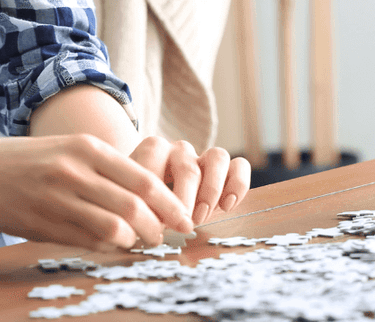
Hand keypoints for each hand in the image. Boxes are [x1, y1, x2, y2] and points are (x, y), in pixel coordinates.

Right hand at [0, 134, 193, 250]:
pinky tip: (111, 245)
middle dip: (157, 229)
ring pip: (113, 229)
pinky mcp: (43, 223)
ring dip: (133, 241)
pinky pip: (87, 242)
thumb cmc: (34, 158)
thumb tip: (152, 197)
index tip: (185, 220)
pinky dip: (107, 248)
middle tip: (164, 237)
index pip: (144, 181)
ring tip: (139, 243)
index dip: (171, 205)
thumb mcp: (73, 148)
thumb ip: (109, 169)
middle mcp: (75, 171)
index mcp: (88, 148)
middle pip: (134, 208)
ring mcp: (57, 199)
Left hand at [128, 137, 250, 225]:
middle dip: (185, 201)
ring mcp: (204, 155)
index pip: (153, 160)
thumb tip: (142, 225)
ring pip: (218, 157)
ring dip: (211, 191)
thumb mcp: (135, 201)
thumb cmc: (144, 201)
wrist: (156, 197)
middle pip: (188, 168)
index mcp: (153, 149)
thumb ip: (138, 206)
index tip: (151, 222)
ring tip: (201, 216)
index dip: (152, 194)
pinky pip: (240, 165)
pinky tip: (227, 206)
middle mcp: (180, 149)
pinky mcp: (227, 167)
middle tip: (180, 225)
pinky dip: (237, 185)